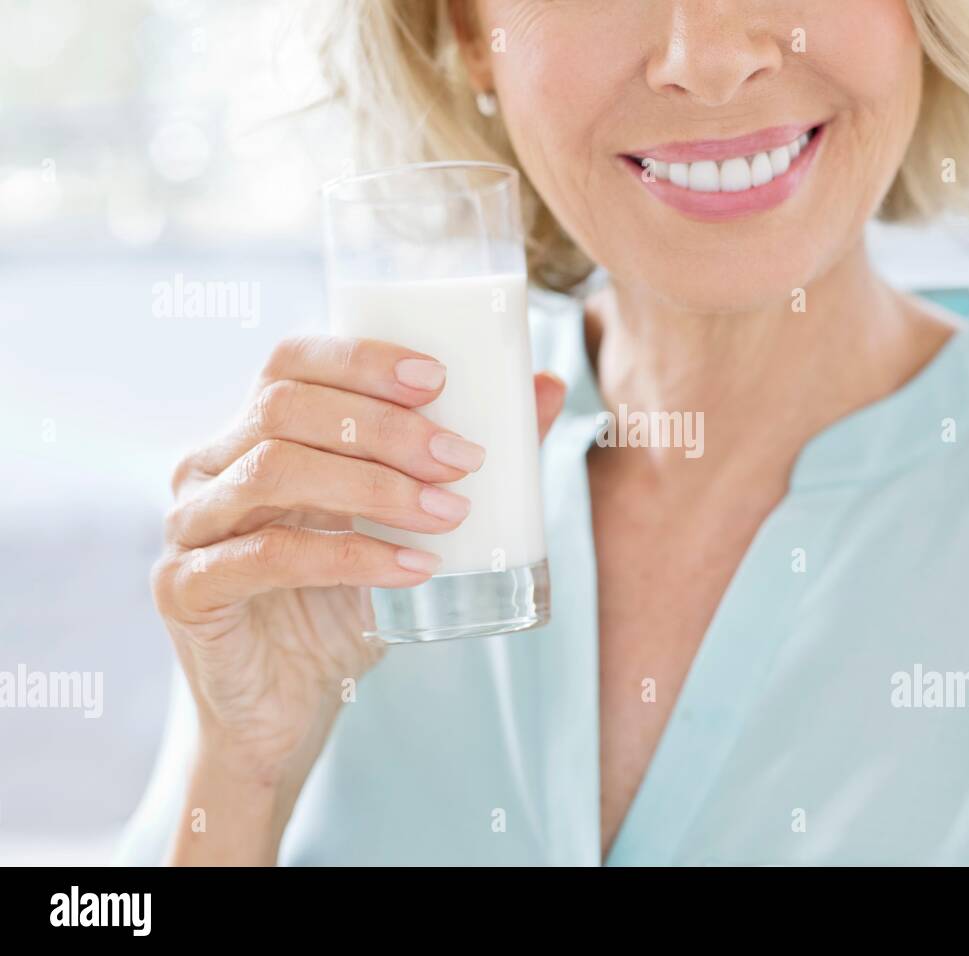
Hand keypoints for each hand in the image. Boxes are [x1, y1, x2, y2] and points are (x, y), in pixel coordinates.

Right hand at [151, 335, 565, 854]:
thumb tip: (546, 389)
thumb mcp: (403, 527)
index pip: (292, 361)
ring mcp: (190, 525)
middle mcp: (209, 466)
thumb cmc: (343, 605)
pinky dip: (350, 556)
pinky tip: (415, 568)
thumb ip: (462, 456)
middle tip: (463, 460)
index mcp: (254, 433)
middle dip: (385, 427)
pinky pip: (267, 556)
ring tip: (449, 514)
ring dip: (374, 486)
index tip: (439, 377)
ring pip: (273, 470)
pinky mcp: (186, 589)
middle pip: (286, 407)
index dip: (361, 358)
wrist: (284, 711)